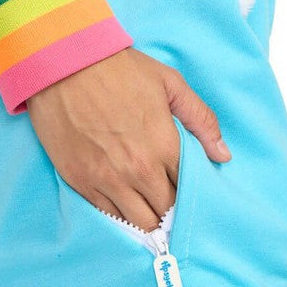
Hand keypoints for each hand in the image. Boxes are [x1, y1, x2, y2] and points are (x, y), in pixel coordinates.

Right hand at [26, 47, 231, 231]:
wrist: (63, 64)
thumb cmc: (119, 69)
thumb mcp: (170, 84)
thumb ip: (201, 120)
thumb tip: (223, 155)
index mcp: (165, 146)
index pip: (188, 189)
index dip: (189, 192)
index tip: (185, 188)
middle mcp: (138, 170)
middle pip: (165, 211)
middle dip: (170, 208)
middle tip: (168, 201)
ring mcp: (107, 179)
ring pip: (139, 222)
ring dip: (148, 217)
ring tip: (149, 209)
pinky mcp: (80, 181)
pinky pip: (108, 215)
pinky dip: (121, 215)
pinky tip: (126, 206)